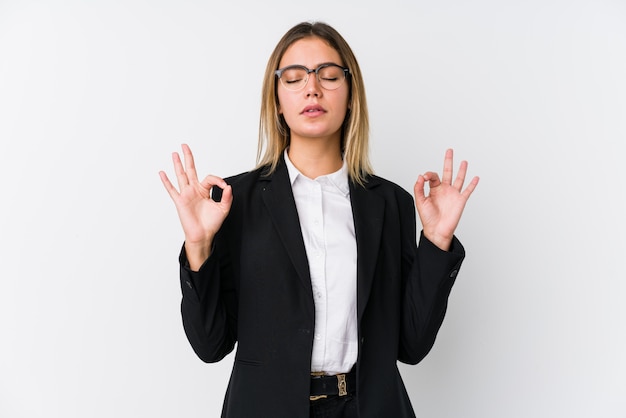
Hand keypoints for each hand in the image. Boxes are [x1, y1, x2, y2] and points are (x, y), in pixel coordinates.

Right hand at [159, 144, 232, 268]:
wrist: (203, 235)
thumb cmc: (211, 223)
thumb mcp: (223, 209)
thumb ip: (227, 197)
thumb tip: (228, 186)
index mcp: (204, 191)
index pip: (210, 178)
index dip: (218, 180)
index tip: (224, 186)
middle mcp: (194, 190)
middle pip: (191, 170)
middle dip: (188, 158)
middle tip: (185, 146)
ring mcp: (186, 195)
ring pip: (181, 176)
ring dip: (178, 164)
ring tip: (175, 154)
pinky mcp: (180, 201)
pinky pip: (172, 190)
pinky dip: (166, 182)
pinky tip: (162, 173)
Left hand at [413, 149, 478, 250]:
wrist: (437, 230)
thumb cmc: (428, 218)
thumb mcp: (420, 201)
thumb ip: (418, 188)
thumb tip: (420, 176)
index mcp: (434, 189)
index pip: (433, 176)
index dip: (428, 174)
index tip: (424, 178)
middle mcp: (444, 190)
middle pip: (447, 172)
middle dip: (448, 161)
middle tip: (449, 151)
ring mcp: (453, 194)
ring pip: (459, 179)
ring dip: (461, 170)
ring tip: (464, 161)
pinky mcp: (460, 200)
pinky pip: (468, 190)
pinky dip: (472, 184)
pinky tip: (476, 177)